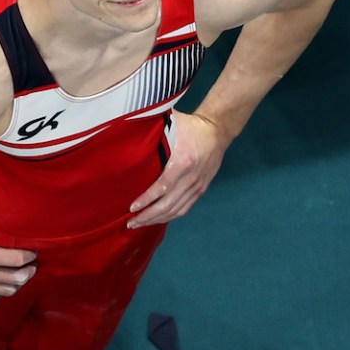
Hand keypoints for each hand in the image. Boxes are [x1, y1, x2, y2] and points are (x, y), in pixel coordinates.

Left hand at [128, 110, 227, 226]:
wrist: (218, 131)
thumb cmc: (192, 126)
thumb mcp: (173, 125)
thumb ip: (154, 130)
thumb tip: (131, 129)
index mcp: (182, 163)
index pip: (162, 187)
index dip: (147, 200)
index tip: (132, 208)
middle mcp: (191, 179)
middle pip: (167, 205)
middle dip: (148, 216)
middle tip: (131, 223)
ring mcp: (197, 186)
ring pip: (176, 210)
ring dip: (157, 219)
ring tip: (140, 224)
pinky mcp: (201, 190)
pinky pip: (184, 208)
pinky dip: (170, 216)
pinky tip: (158, 219)